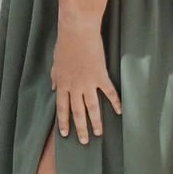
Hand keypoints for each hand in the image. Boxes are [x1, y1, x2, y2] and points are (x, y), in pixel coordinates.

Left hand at [52, 23, 119, 144]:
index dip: (64, 121)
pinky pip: (109, 93)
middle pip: (77, 112)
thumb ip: (55, 76)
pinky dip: (115, 102)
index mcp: (62, 84)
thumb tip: (53, 87)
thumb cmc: (65, 44)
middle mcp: (74, 87)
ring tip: (99, 133)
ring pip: (92, 108)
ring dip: (96, 122)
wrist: (77, 31)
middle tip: (84, 141)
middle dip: (80, 128)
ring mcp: (88, 83)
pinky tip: (119, 111)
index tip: (66, 133)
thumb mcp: (56, 62)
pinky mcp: (101, 76)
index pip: (62, 108)